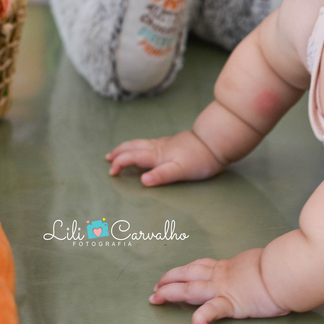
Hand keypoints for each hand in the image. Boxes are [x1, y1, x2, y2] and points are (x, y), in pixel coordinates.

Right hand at [105, 130, 224, 185]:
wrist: (215, 142)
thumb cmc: (200, 159)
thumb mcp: (181, 171)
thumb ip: (162, 175)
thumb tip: (142, 181)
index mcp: (157, 155)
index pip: (132, 157)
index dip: (120, 163)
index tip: (111, 172)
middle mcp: (158, 147)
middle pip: (133, 147)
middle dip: (119, 152)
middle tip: (108, 158)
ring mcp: (164, 143)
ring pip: (140, 143)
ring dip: (127, 148)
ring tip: (119, 152)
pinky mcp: (171, 143)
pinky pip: (148, 143)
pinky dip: (138, 146)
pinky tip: (142, 149)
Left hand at [151, 248, 288, 323]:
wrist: (286, 269)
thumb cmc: (280, 266)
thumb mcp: (262, 263)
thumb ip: (254, 268)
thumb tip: (259, 270)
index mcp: (229, 267)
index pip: (200, 267)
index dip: (183, 270)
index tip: (171, 275)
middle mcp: (222, 276)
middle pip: (188, 275)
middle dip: (168, 280)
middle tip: (155, 288)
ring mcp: (224, 289)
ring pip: (191, 289)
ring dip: (171, 293)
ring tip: (157, 298)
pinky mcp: (232, 303)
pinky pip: (213, 311)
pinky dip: (202, 318)